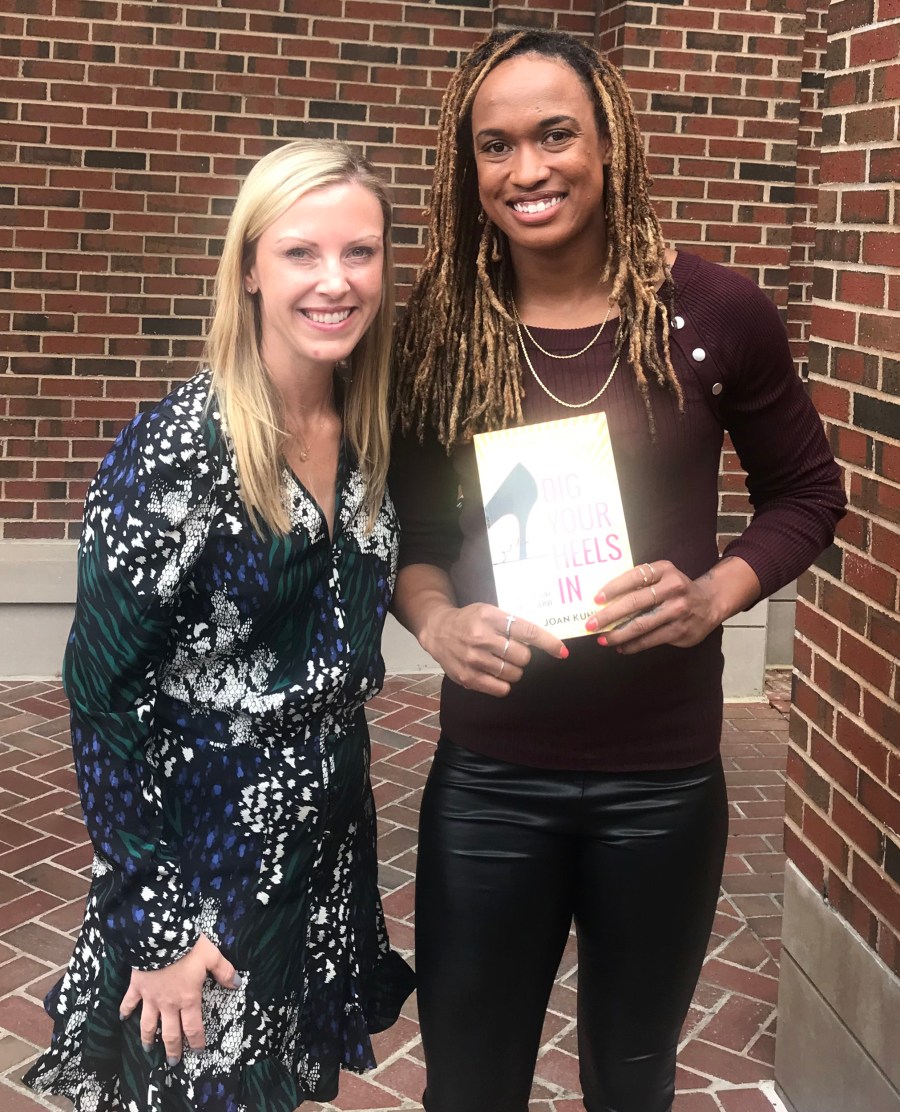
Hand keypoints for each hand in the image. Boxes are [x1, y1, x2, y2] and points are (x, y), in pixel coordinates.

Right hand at [119, 933, 241, 1063]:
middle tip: (173, 1062)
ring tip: (148, 1049)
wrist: (159, 937)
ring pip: (148, 1024)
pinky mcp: (137, 987)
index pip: (193, 1027)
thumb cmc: (188, 947)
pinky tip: (122, 1018)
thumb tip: (237, 984)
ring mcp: (150, 998)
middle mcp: (168, 1004)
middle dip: (172, 1049)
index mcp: (188, 999)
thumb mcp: (212, 957)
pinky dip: (125, 1011)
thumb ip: (224, 972)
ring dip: (148, 1038)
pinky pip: (129, 1002)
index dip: (196, 1041)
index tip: (198, 1052)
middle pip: (170, 1033)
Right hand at [420, 602, 567, 696]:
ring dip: (514, 669)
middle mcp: (480, 638)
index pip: (527, 632)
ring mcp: (473, 659)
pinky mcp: (467, 678)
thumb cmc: (469, 620)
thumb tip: (544, 641)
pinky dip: (504, 683)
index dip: (548, 643)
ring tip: (501, 661)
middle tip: (512, 651)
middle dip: (523, 655)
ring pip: (514, 673)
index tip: (561, 651)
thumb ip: (512, 623)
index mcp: (489, 617)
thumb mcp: (489, 611)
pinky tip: (495, 673)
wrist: (437, 631)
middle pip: (523, 656)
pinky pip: (501, 689)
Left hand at [586, 556, 759, 654]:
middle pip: (635, 602)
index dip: (613, 588)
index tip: (595, 599)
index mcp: (664, 570)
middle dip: (609, 615)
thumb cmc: (675, 589)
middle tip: (591, 624)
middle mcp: (673, 588)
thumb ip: (640, 582)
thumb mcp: (662, 576)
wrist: (710, 603)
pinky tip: (621, 647)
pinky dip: (633, 645)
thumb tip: (604, 599)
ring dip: (618, 634)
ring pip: (642, 624)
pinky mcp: (681, 630)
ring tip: (602, 639)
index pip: (633, 577)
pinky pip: (651, 640)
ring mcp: (678, 610)